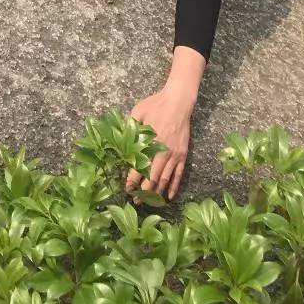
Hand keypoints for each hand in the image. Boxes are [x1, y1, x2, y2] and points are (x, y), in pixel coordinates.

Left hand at [126, 84, 193, 199]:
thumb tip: (120, 138)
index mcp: (151, 142)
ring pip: (165, 178)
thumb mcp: (139, 111)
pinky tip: (170, 196)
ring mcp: (174, 154)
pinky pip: (178, 174)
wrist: (178, 101)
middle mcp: (163, 151)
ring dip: (158, 191)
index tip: (127, 189)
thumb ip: (130, 125)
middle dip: (144, 191)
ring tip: (150, 201)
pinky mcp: (183, 154)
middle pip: (153, 177)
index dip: (133, 179)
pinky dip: (174, 186)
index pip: (140, 166)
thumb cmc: (156, 104)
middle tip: (136, 201)